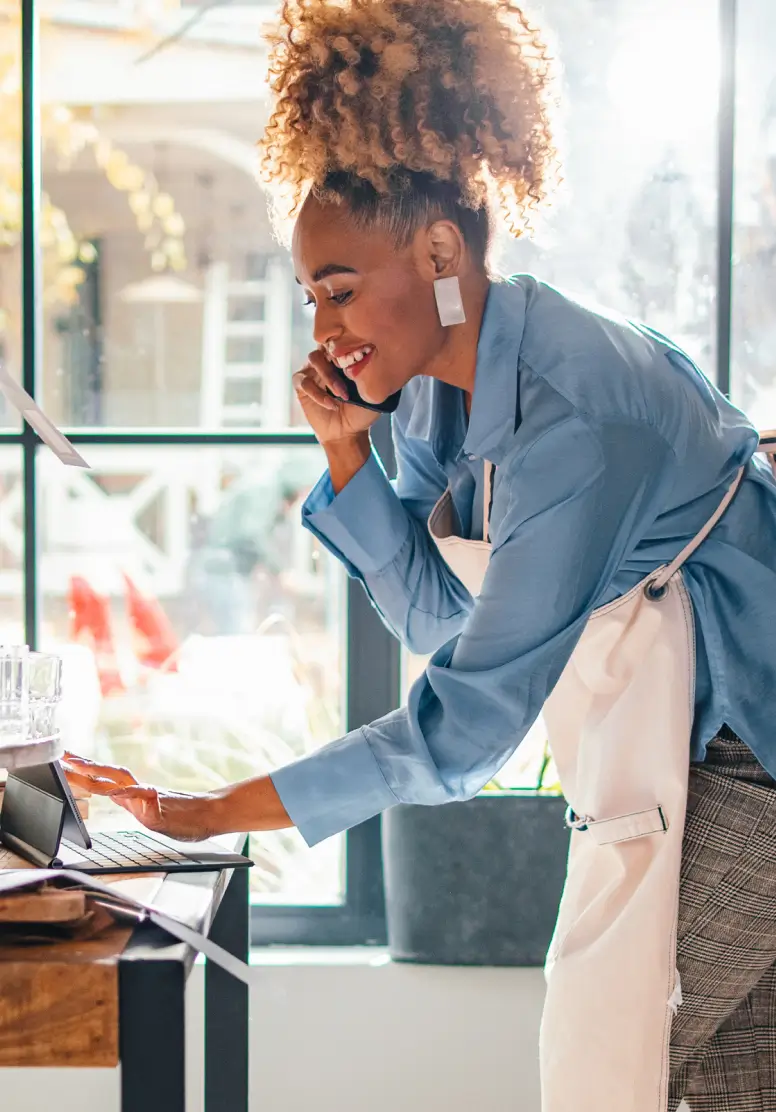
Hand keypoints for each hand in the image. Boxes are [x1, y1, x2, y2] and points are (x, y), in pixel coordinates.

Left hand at [62, 753, 222, 842]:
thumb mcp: (154, 816)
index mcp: (135, 796)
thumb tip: (121, 799)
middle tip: (61, 758)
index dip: (85, 771)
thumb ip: (136, 805)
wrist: (213, 814)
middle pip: (106, 775)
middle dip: (81, 768)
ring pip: (118, 781)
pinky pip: (141, 796)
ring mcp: (148, 797)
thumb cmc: (188, 817)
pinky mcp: (159, 806)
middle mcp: (138, 792)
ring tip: (76, 768)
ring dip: (95, 774)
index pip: (105, 780)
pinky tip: (114, 792)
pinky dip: (127, 793)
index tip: (67, 762)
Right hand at [293, 349, 379, 444]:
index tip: (361, 362)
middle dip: (339, 360)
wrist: (347, 431)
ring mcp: (313, 369)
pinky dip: (318, 394)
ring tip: (342, 394)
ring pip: (314, 358)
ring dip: (329, 376)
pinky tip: (331, 405)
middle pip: (327, 344)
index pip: (344, 338)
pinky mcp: (301, 384)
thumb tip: (379, 357)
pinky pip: (304, 382)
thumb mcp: (373, 391)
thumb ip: (372, 373)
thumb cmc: (362, 411)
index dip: (350, 346)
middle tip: (351, 378)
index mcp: (345, 356)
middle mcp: (327, 358)